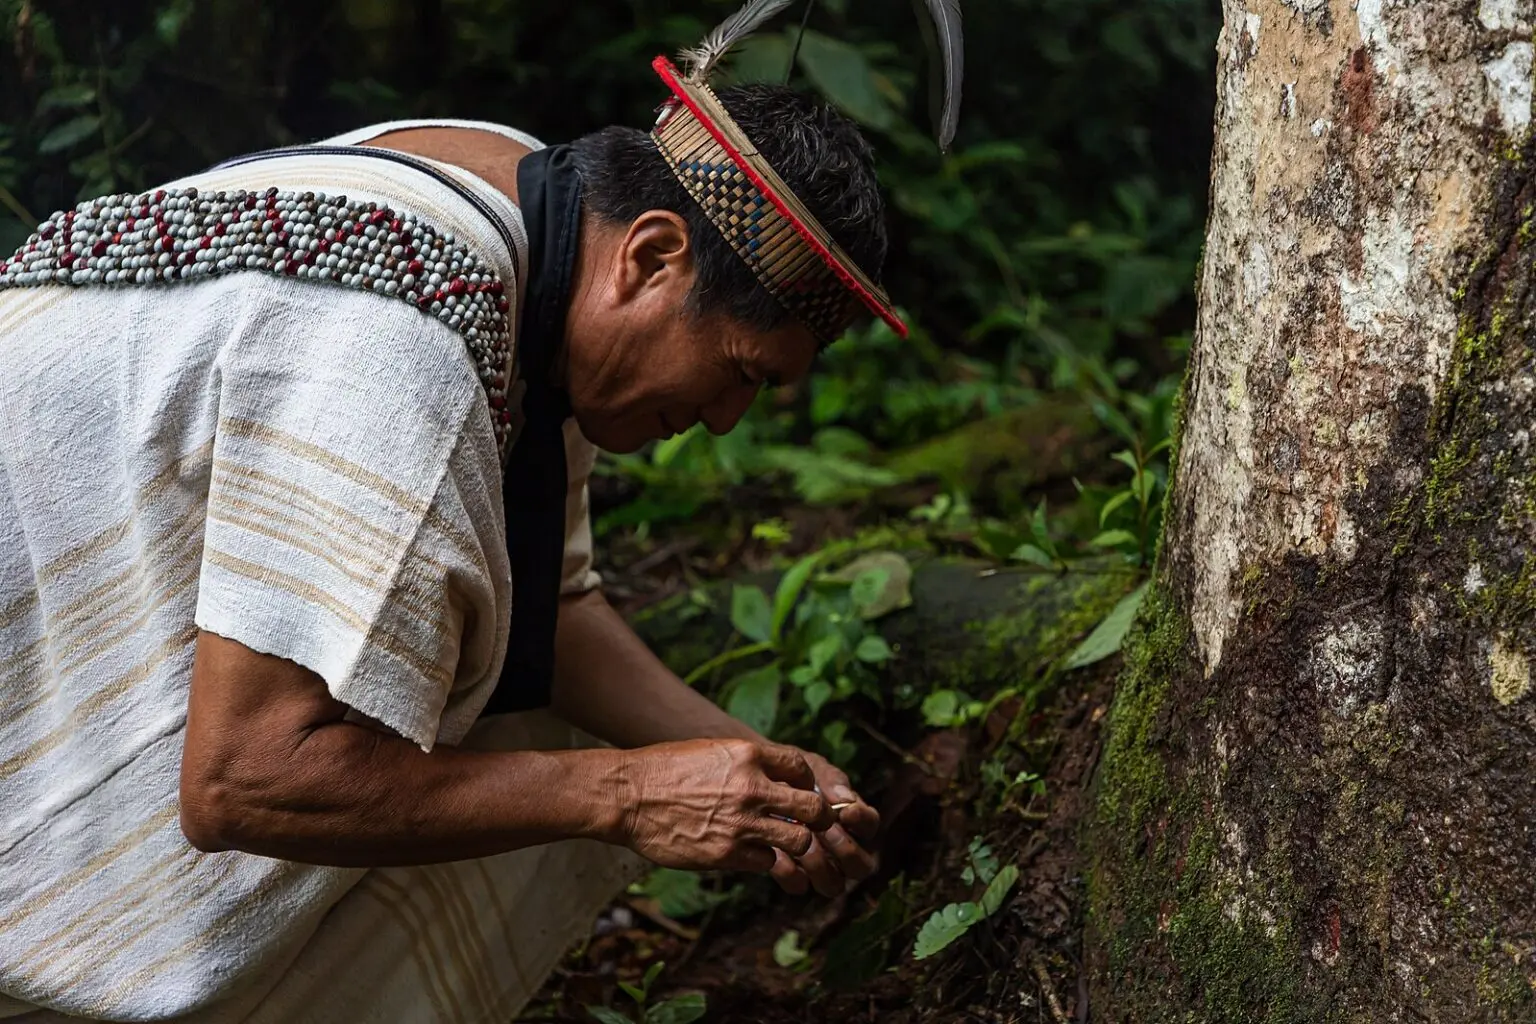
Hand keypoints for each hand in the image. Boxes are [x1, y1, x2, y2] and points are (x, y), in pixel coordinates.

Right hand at [614, 738, 834, 872]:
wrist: (627, 795)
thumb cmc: (664, 770)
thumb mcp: (711, 751)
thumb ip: (745, 764)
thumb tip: (772, 778)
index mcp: (748, 755)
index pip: (801, 768)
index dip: (808, 783)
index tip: (803, 792)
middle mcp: (751, 788)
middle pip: (813, 808)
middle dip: (820, 819)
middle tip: (815, 825)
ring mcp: (741, 823)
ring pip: (799, 841)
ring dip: (799, 845)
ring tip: (791, 847)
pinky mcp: (726, 854)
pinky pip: (768, 862)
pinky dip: (767, 861)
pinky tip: (756, 856)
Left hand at [769, 750, 879, 897]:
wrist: (750, 786)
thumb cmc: (789, 775)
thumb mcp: (809, 768)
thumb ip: (829, 780)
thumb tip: (845, 799)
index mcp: (850, 818)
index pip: (870, 825)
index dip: (863, 821)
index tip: (845, 810)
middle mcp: (841, 848)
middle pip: (861, 866)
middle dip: (845, 849)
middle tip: (824, 831)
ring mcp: (818, 865)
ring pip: (833, 884)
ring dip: (820, 865)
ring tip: (802, 843)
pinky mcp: (791, 875)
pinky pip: (798, 886)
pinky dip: (789, 872)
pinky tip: (776, 853)